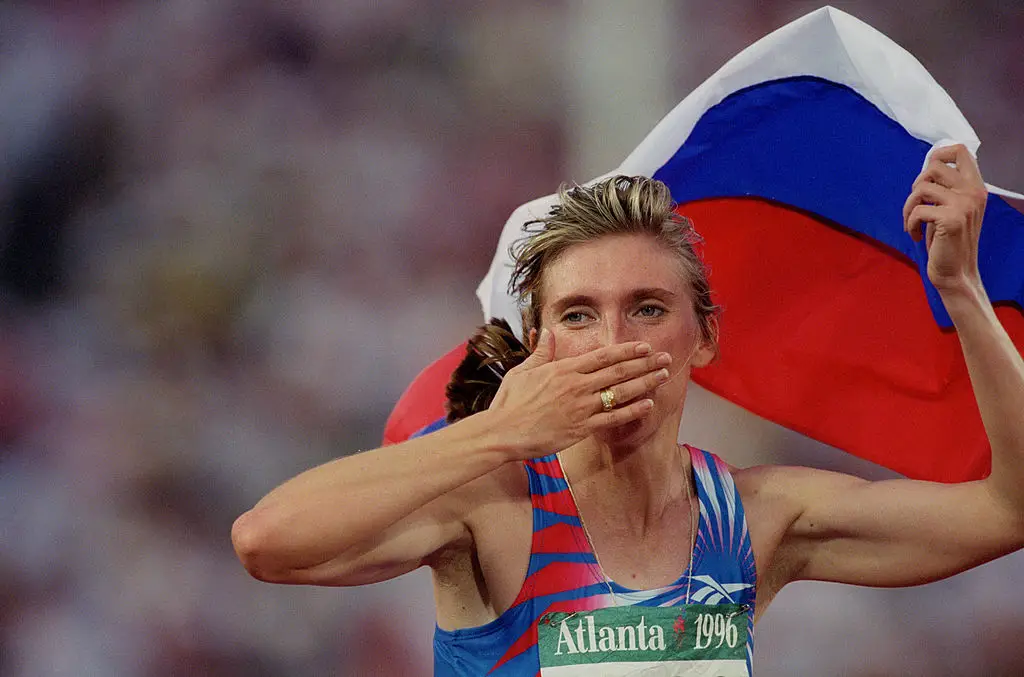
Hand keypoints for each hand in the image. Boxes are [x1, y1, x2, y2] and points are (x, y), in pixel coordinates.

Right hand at [486, 328, 670, 459]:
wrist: (502, 432)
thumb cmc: (510, 402)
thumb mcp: (523, 371)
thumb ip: (541, 352)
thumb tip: (548, 332)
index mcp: (564, 369)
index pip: (603, 356)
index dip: (627, 350)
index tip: (645, 346)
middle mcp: (577, 386)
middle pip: (619, 371)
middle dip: (645, 363)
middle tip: (666, 358)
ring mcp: (581, 408)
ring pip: (621, 393)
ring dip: (645, 383)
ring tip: (663, 376)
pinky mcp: (581, 429)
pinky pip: (613, 419)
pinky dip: (632, 411)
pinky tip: (648, 405)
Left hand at [902, 144, 986, 293]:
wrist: (955, 272)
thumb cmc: (948, 241)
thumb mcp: (950, 208)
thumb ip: (945, 188)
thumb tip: (927, 168)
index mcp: (975, 187)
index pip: (960, 150)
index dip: (937, 155)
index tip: (925, 175)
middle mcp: (973, 192)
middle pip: (934, 166)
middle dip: (916, 185)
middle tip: (917, 205)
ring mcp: (964, 204)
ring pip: (921, 187)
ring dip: (908, 206)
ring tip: (912, 222)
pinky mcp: (952, 219)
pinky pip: (917, 210)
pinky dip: (909, 223)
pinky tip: (914, 235)